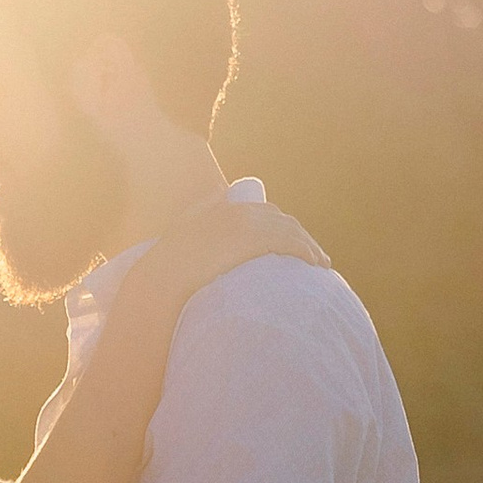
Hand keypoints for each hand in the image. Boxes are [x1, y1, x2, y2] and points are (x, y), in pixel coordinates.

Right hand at [142, 198, 330, 294]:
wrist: (162, 279)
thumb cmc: (166, 268)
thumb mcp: (181, 233)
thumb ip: (200, 217)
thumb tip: (215, 203)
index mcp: (222, 208)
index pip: (263, 212)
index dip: (280, 227)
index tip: (289, 243)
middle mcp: (237, 211)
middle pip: (280, 219)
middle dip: (298, 236)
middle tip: (311, 256)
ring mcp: (246, 223)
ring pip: (290, 230)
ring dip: (308, 246)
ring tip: (320, 264)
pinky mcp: (255, 239)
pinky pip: (291, 242)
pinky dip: (307, 251)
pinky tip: (316, 264)